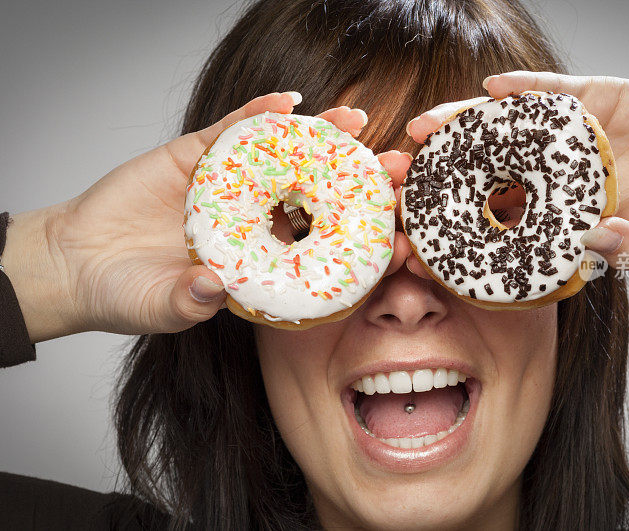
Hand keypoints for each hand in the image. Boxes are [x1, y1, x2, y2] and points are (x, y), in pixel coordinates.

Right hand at [4, 93, 410, 341]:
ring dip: (316, 138)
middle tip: (395, 167)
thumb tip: (211, 287)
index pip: (317, 245)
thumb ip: (188, 302)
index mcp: (258, 257)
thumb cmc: (126, 293)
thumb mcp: (163, 307)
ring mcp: (226, 184)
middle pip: (312, 193)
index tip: (397, 230)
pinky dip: (256, 115)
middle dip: (352, 180)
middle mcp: (251, 218)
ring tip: (353, 120)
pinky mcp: (194, 157)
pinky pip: (230, 130)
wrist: (75, 262)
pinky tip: (286, 104)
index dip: (356, 236)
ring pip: (280, 156)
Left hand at [407, 72, 628, 268]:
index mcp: (560, 217)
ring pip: (504, 131)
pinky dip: (525, 88)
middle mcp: (553, 178)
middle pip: (485, 173)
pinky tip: (493, 86)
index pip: (498, 225)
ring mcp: (568, 140)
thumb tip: (593, 247)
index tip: (418, 240)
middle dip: (442, 175)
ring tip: (425, 127)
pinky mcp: (593, 102)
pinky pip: (551, 92)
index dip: (458, 232)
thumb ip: (628, 247)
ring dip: (464, 125)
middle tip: (401, 175)